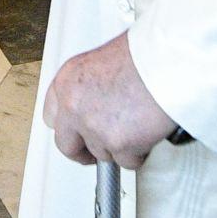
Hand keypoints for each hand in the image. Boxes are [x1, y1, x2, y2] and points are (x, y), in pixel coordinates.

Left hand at [41, 34, 176, 169]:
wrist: (165, 64)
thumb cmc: (144, 56)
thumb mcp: (104, 62)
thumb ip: (93, 87)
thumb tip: (99, 101)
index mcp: (68, 81)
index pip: (51, 115)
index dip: (67, 127)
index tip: (76, 131)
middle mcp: (74, 105)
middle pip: (66, 144)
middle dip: (82, 152)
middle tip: (96, 151)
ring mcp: (93, 127)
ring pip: (100, 154)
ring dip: (117, 148)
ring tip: (134, 129)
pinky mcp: (117, 144)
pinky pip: (126, 161)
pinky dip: (138, 153)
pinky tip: (146, 135)